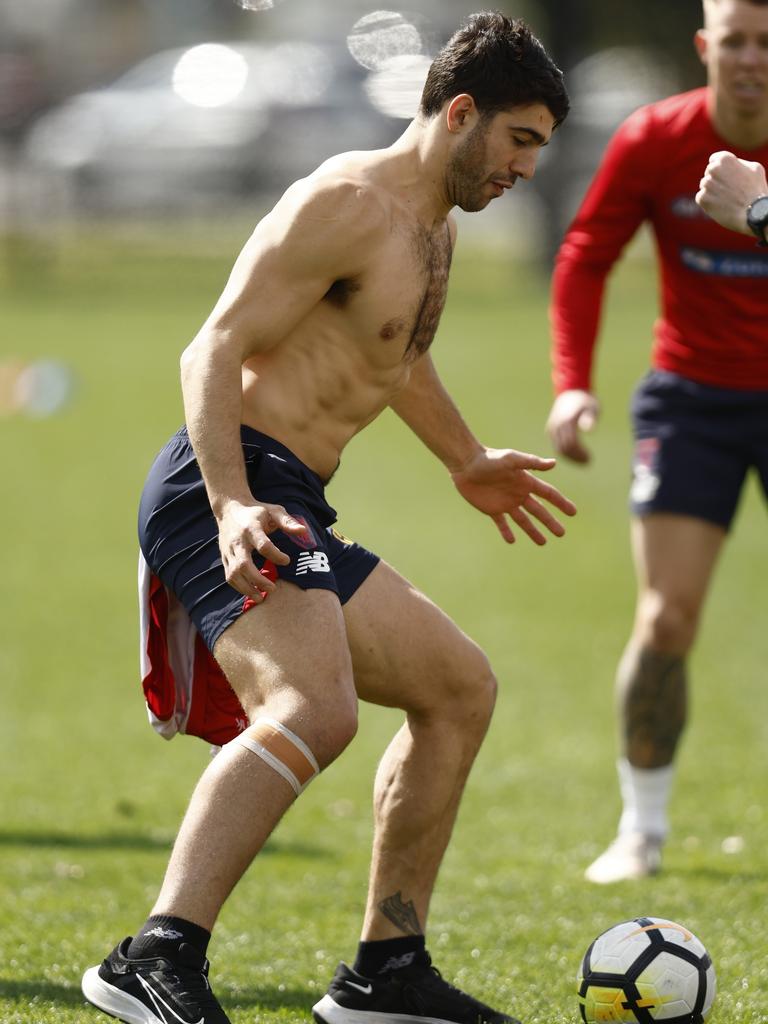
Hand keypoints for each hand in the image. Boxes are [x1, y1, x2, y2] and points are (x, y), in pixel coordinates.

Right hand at [216, 500, 307, 598]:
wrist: (229, 508)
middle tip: (273, 588)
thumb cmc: (256, 511)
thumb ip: (288, 522)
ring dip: (246, 588)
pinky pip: (229, 576)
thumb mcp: (273, 511)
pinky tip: (251, 592)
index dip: (276, 555)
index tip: (287, 560)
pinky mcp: (224, 557)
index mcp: (251, 528)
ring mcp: (228, 551)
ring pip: (233, 574)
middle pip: (244, 564)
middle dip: (258, 580)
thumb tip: (304, 531)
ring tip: (260, 597)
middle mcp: (237, 541)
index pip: (263, 545)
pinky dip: (239, 587)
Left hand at [451, 447, 576, 545]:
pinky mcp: (491, 509)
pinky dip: (506, 532)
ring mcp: (505, 502)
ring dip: (533, 531)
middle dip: (550, 522)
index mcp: (526, 482)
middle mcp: (518, 493)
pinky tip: (512, 540)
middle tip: (561, 533)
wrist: (466, 463)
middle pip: (539, 511)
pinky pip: (502, 523)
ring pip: (523, 520)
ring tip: (543, 543)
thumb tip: (554, 463)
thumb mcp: (511, 459)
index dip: (561, 503)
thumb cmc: (489, 458)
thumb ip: (531, 462)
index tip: (573, 512)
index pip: (548, 494)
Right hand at [546, 389, 599, 463]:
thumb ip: (590, 419)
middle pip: (564, 448)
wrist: (571, 393)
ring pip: (559, 448)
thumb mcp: (591, 408)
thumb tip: (589, 430)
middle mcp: (556, 426)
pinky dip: (565, 452)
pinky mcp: (550, 430)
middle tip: (588, 462)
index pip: (571, 444)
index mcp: (566, 421)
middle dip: (576, 457)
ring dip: (571, 457)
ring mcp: (552, 428)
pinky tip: (576, 455)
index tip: (590, 459)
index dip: (580, 454)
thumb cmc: (585, 402)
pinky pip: (556, 445)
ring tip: (583, 460)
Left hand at [696, 151, 767, 234]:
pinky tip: (721, 204)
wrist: (753, 213)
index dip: (721, 168)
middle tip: (729, 189)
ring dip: (713, 190)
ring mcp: (706, 184)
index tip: (726, 175)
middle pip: (709, 173)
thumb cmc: (756, 190)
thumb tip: (730, 164)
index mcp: (725, 159)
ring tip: (726, 198)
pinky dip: (709, 201)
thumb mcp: (754, 168)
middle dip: (716, 179)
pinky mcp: (702, 199)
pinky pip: (701, 197)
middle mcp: (713, 169)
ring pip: (705, 185)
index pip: (714, 159)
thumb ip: (738, 163)